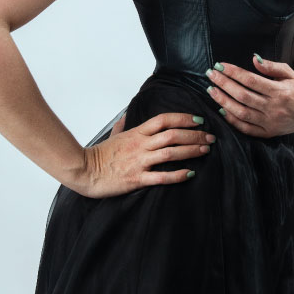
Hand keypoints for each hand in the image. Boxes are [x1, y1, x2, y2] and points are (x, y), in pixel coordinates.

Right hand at [73, 111, 215, 197]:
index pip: (164, 120)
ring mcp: (139, 161)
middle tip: (210, 138)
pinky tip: (190, 173)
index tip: (198, 120)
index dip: (183, 118)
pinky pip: (161, 176)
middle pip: (173, 135)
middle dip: (194, 135)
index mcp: (136, 133)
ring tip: (205, 151)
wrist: (84, 170)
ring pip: (170, 153)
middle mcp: (140, 145)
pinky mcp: (136, 179)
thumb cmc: (99, 155)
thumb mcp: (113, 136)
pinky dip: (178, 175)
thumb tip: (127, 115)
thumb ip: (123, 125)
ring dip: (191, 151)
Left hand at [204, 56, 293, 137]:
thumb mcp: (289, 73)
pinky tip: (222, 109)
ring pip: (241, 112)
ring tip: (212, 90)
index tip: (220, 65)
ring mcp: (270, 122)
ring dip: (223, 101)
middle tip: (211, 75)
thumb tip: (254, 58)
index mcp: (280, 91)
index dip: (233, 72)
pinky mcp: (268, 133)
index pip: (251, 80)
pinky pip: (246, 128)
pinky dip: (232, 120)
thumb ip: (271, 66)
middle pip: (243, 95)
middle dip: (224, 84)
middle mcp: (274, 107)